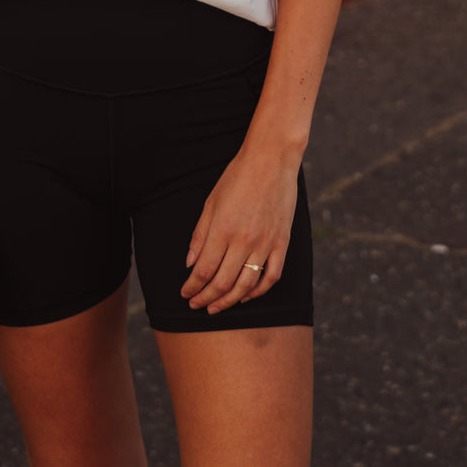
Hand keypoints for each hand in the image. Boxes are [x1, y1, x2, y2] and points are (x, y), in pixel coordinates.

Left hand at [180, 142, 299, 315]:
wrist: (272, 159)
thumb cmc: (237, 177)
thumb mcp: (211, 202)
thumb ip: (200, 235)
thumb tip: (190, 264)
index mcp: (222, 229)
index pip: (203, 270)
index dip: (192, 287)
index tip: (185, 294)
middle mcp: (244, 240)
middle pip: (222, 283)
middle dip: (205, 298)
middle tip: (195, 305)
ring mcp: (265, 243)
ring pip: (245, 285)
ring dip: (228, 301)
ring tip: (216, 307)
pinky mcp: (282, 242)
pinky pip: (271, 277)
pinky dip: (258, 292)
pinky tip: (246, 297)